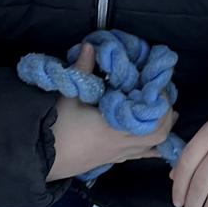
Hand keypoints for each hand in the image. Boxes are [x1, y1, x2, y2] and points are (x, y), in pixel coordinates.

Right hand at [45, 43, 177, 181]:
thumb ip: (82, 70)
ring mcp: (118, 154)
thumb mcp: (69, 96)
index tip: (157, 84)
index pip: (151, 117)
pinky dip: (151, 147)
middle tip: (162, 96)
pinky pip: (139, 155)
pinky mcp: (111, 160)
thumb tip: (90, 46)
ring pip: (152, 146)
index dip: (160, 101)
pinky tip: (156, 142)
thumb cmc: (56, 128)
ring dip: (161, 128)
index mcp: (115, 129)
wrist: (42, 159)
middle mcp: (122, 144)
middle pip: (158, 134)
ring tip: (164, 111)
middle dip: (166, 115)